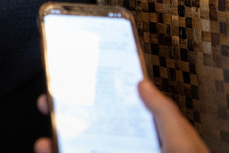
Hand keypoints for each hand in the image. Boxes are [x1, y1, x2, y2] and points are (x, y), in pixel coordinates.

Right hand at [34, 82, 209, 152]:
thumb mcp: (181, 140)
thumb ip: (164, 112)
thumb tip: (143, 84)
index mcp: (150, 140)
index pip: (121, 114)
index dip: (98, 98)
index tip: (78, 84)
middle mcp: (129, 152)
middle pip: (93, 131)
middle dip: (68, 117)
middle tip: (50, 104)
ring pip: (81, 149)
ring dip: (60, 145)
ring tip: (46, 141)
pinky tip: (51, 151)